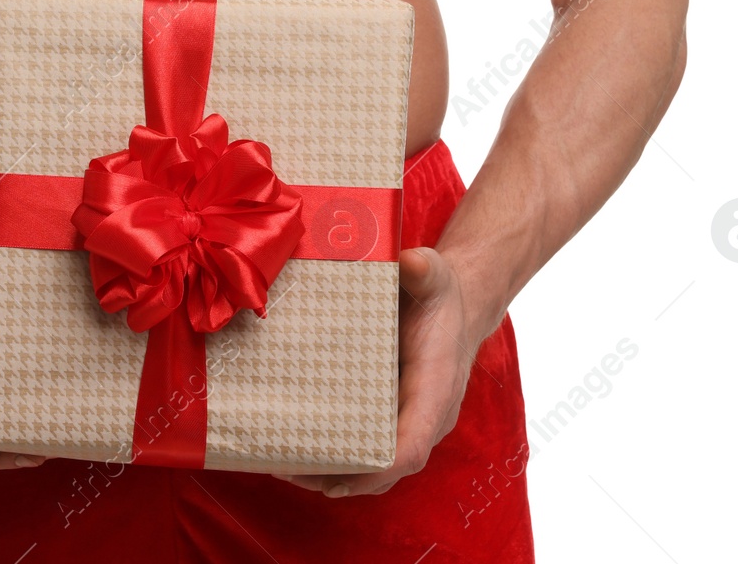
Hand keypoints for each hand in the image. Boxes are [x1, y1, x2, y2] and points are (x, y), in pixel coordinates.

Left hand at [278, 246, 478, 495]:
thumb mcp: (434, 273)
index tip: (346, 472)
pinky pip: (366, 451)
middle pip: (387, 469)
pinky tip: (297, 455)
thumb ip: (423, 267)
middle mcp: (424, 417)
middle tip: (290, 470)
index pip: (414, 443)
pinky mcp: (390, 418)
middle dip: (342, 477)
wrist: (454, 305)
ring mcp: (408, 422)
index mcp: (436, 389)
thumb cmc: (439, 293)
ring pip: (375, 469)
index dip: (383, 463)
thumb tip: (407, 261)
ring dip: (331, 475)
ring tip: (283, 468)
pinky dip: (335, 461)